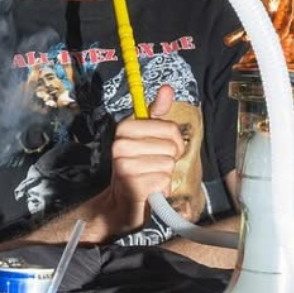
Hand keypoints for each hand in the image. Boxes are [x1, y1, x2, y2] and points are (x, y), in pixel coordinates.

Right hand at [105, 85, 184, 233]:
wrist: (120, 204)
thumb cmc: (138, 169)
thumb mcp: (148, 137)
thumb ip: (157, 113)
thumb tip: (167, 88)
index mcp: (124, 128)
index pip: (169, 127)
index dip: (173, 141)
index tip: (161, 149)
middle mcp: (120, 144)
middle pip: (171, 146)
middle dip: (170, 159)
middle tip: (156, 167)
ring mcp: (124, 164)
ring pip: (168, 164)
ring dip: (165, 175)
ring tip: (151, 178)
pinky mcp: (132, 184)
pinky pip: (164, 180)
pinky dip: (162, 188)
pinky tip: (150, 190)